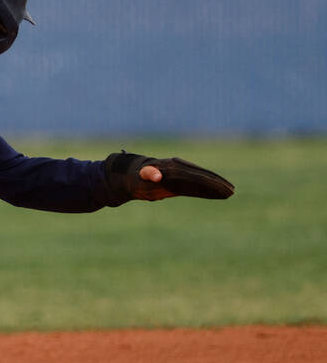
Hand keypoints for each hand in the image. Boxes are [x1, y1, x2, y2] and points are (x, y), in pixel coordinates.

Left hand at [103, 151, 233, 201]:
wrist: (130, 175)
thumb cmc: (134, 176)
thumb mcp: (138, 176)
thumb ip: (147, 174)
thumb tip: (156, 175)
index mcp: (173, 167)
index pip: (195, 175)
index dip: (209, 182)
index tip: (221, 187)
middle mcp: (179, 168)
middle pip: (202, 177)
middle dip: (217, 184)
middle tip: (232, 191)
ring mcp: (180, 175)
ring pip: (201, 182)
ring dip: (214, 187)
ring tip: (230, 193)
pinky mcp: (178, 182)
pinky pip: (194, 187)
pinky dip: (206, 191)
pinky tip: (216, 195)